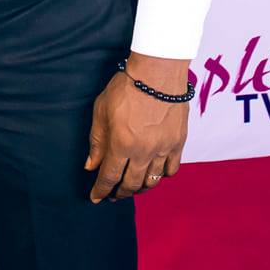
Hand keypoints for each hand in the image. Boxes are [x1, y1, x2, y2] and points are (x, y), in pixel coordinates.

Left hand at [84, 53, 191, 202]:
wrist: (158, 72)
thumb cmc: (126, 87)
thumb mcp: (101, 110)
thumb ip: (97, 141)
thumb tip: (91, 165)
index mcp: (121, 144)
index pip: (109, 177)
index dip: (101, 190)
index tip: (96, 197)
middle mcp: (143, 152)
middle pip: (131, 184)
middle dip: (119, 193)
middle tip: (113, 194)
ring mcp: (163, 149)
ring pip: (151, 181)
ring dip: (139, 187)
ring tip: (132, 186)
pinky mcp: (178, 142)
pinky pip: (171, 169)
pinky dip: (161, 176)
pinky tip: (154, 173)